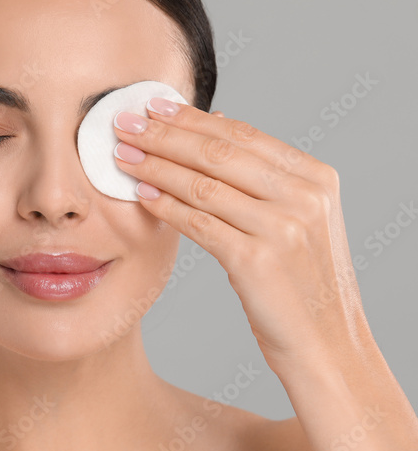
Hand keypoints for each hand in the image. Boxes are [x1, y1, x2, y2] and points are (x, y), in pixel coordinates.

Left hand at [111, 100, 367, 371]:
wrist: (327, 344)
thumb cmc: (301, 283)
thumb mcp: (299, 220)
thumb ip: (264, 178)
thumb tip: (214, 127)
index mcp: (316, 178)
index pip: (243, 135)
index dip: (193, 118)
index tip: (154, 106)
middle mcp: (304, 197)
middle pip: (219, 152)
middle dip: (165, 134)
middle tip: (124, 122)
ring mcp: (283, 227)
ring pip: (203, 184)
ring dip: (156, 166)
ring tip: (122, 155)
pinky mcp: (257, 260)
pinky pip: (199, 223)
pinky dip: (166, 206)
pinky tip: (141, 194)